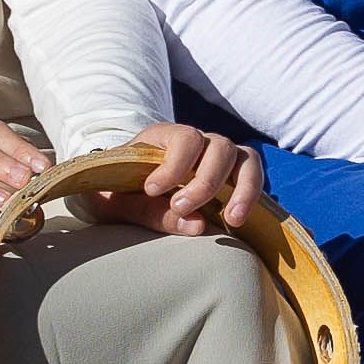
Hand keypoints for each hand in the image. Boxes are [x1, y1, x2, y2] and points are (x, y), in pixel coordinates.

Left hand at [95, 121, 268, 238]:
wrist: (114, 191)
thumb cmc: (112, 192)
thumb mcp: (116, 203)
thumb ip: (148, 213)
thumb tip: (198, 225)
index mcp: (162, 137)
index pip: (184, 138)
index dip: (174, 165)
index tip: (152, 190)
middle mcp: (195, 141)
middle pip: (219, 147)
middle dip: (205, 182)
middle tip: (180, 207)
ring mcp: (215, 157)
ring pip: (244, 159)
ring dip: (242, 189)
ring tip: (232, 219)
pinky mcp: (230, 175)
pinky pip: (252, 175)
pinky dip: (250, 194)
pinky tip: (236, 219)